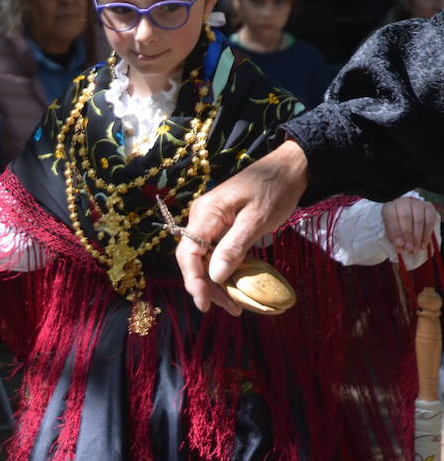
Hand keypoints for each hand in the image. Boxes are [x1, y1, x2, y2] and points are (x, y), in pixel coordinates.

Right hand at [175, 139, 308, 314]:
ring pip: (204, 259)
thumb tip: (214, 277)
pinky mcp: (223, 225)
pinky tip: (238, 285)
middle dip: (206, 287)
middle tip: (232, 310)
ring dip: (216, 283)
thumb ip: (234, 247)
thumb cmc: (274, 190)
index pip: (188, 253)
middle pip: (193, 259)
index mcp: (205, 214)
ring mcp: (211, 222)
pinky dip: (225, 271)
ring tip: (236, 305)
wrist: (289, 169)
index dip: (193, 281)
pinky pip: (216, 252)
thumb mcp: (257, 220)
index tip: (205, 305)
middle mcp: (202, 218)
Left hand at [382, 196, 439, 255]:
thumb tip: (399, 248)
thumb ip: (394, 237)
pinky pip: (429, 221)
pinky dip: (426, 234)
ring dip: (418, 237)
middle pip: (405, 217)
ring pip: (418, 219)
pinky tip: (423, 244)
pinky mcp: (429, 207)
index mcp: (390, 206)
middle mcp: (403, 202)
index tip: (399, 244)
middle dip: (407, 235)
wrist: (409, 212)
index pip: (391, 216)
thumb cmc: (397, 223)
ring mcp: (417, 203)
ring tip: (416, 249)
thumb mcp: (392, 229)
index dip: (395, 231)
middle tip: (409, 248)